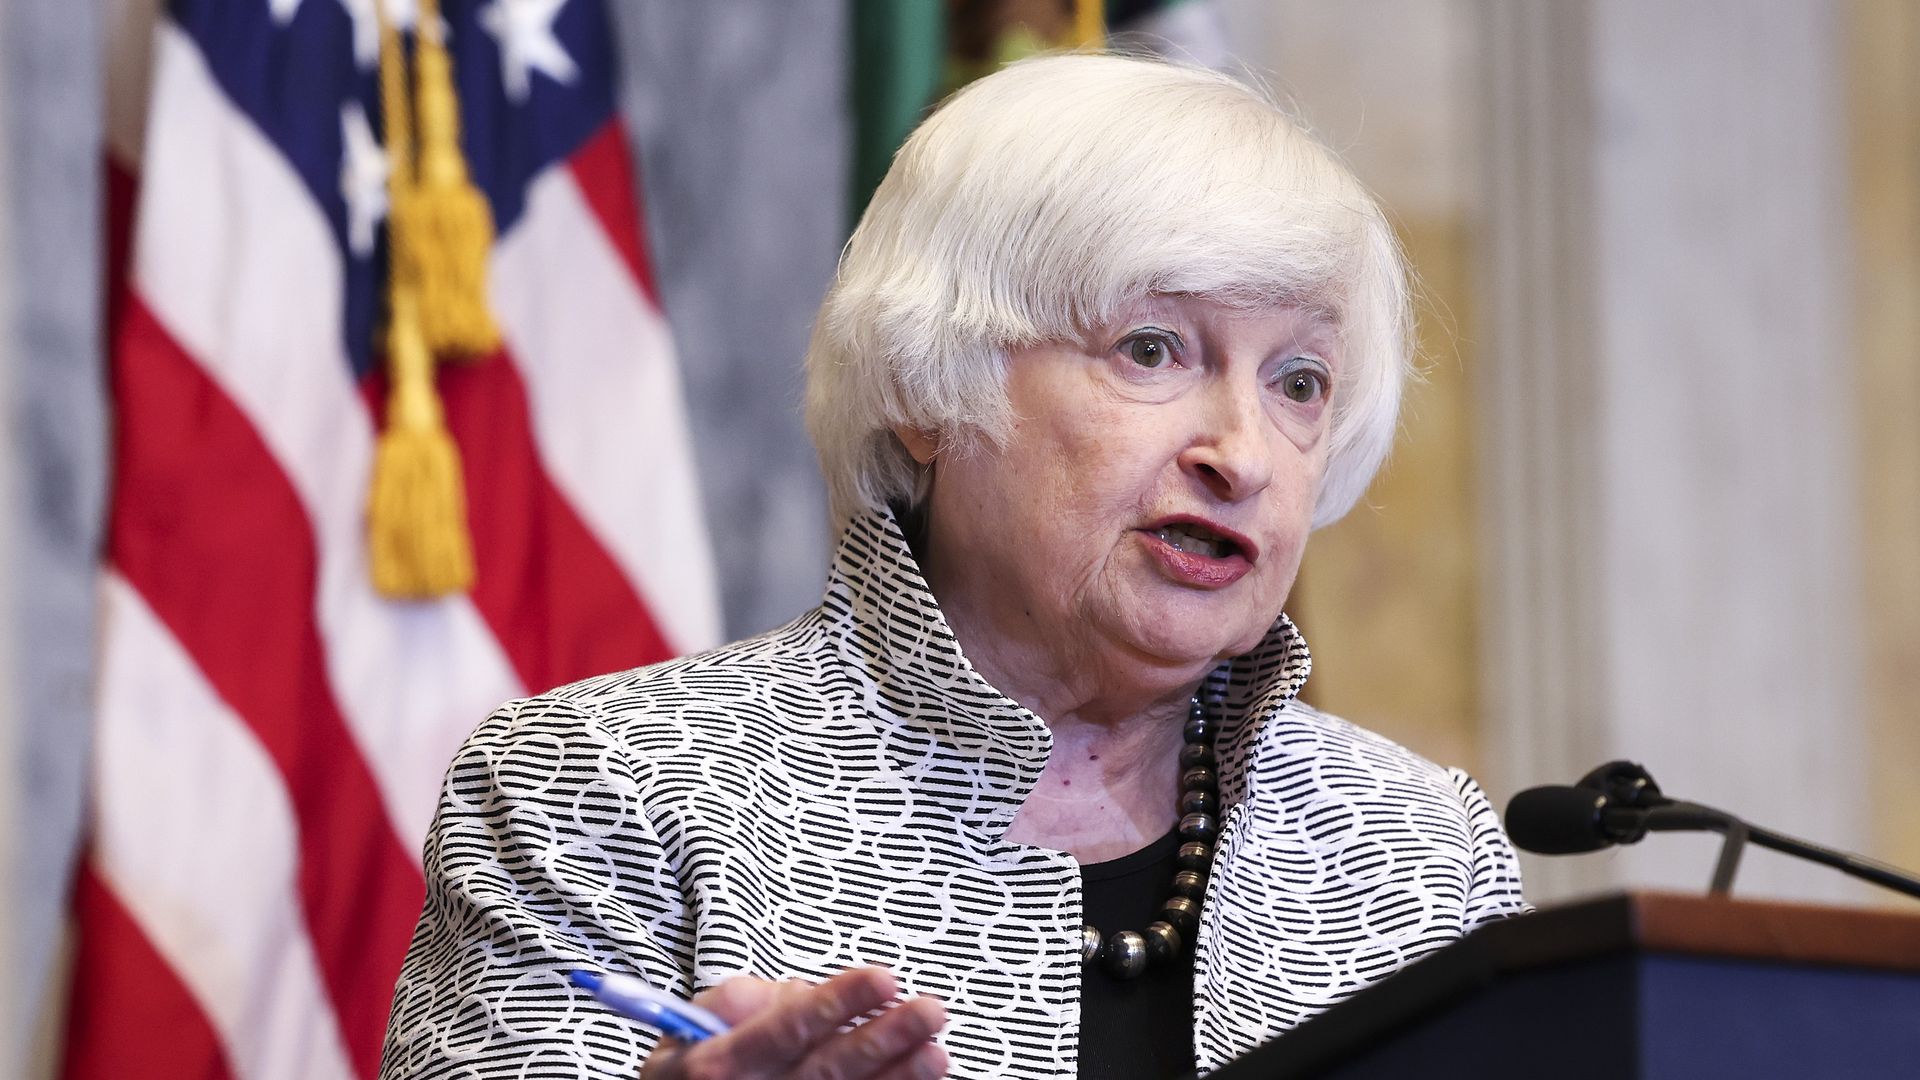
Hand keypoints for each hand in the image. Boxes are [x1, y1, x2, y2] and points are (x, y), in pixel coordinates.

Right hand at [639, 967, 947, 1079]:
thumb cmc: (694, 1059)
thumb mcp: (703, 1019)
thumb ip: (753, 999)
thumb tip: (812, 995)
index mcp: (720, 1060)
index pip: (789, 1028)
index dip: (839, 1002)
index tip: (885, 978)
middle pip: (828, 1069)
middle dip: (884, 1039)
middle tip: (929, 1011)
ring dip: (897, 1076)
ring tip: (936, 1052)